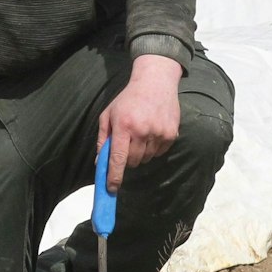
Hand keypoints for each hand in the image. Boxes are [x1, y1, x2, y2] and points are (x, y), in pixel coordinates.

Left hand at [97, 55, 181, 190]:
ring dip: (140, 153)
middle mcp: (142, 130)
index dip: (114, 176)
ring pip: (146, 159)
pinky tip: (151, 131)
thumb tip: (100, 163)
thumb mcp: (109, 115)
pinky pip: (159, 153)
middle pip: (132, 161)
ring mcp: (159, 133)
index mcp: (124, 125)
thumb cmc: (127, 99)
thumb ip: (103, 139)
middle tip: (126, 145)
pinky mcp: (171, 134)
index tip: (111, 189)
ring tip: (139, 134)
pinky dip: (153, 148)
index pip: (118, 158)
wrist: (155, 82)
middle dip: (126, 160)